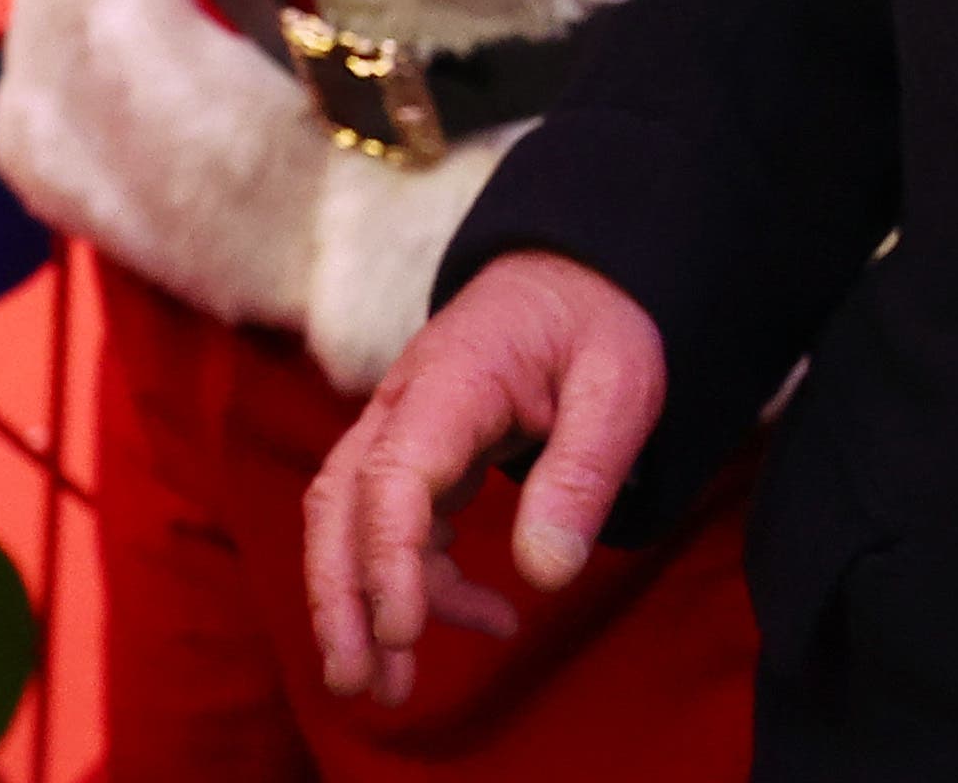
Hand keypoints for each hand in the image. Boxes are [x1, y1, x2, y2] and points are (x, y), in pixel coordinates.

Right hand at [303, 251, 663, 708]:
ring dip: (358, 601)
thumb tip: (544, 575)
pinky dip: (420, 581)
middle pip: (339, 502)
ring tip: (394, 686)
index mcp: (453, 379)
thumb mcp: (619, 386)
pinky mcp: (418, 454)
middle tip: (359, 682)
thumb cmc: (599, 323)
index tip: (404, 630)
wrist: (577, 273)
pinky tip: (488, 617)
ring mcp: (404, 427)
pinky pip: (392, 524)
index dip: (388, 558)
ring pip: (347, 518)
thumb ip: (582, 474)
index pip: (393, 474)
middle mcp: (406, 403)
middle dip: (338, 596)